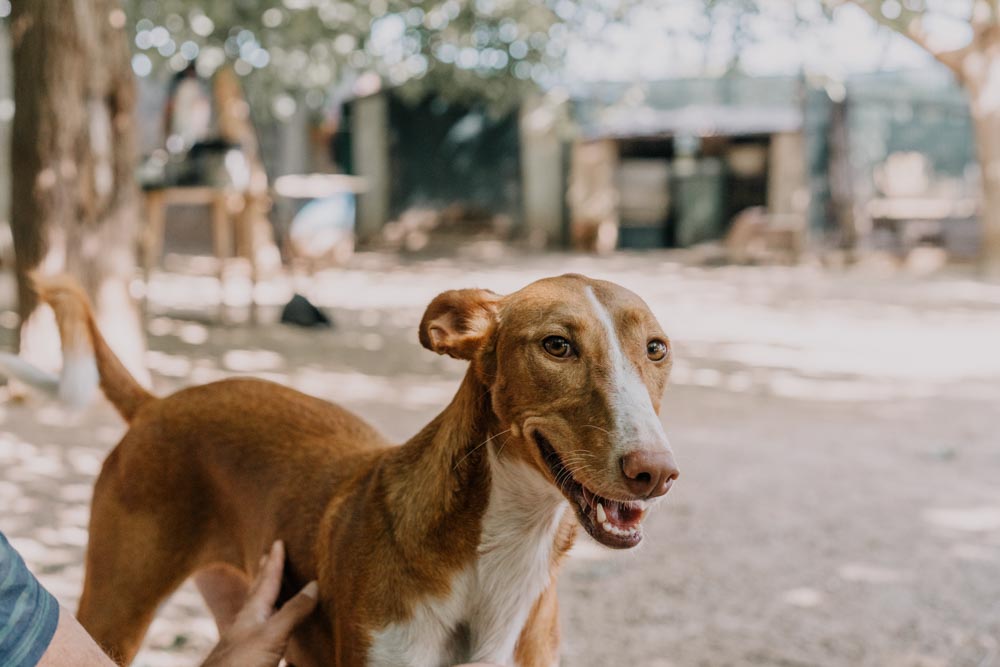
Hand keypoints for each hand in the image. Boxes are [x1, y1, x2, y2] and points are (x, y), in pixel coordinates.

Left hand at [201, 541, 317, 666]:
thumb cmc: (240, 662)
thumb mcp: (271, 632)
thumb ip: (292, 610)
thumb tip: (313, 584)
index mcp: (252, 613)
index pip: (267, 581)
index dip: (275, 561)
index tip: (278, 542)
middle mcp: (248, 624)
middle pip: (259, 594)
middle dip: (265, 576)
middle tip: (266, 558)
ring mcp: (247, 642)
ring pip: (261, 615)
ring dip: (268, 600)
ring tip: (271, 591)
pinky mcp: (250, 659)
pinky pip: (265, 638)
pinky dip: (272, 628)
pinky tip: (272, 632)